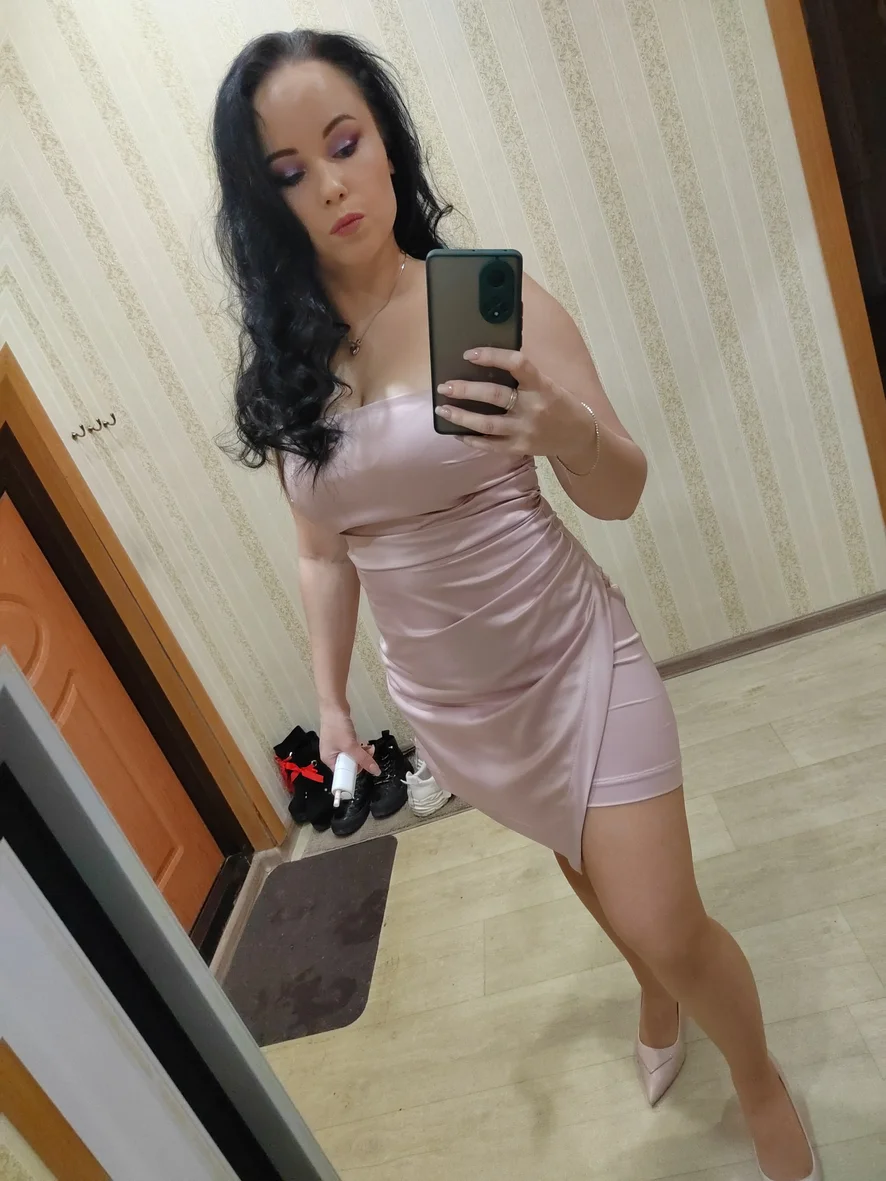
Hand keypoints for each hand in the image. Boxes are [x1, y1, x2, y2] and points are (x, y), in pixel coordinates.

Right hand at [319, 711, 380, 776]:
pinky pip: (352, 748)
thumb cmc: (337, 726)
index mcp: (329, 760)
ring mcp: (336, 746)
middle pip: (349, 765)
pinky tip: (363, 741)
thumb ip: (363, 759)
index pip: (343, 774)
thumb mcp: (350, 745)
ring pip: (353, 756)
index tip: (365, 765)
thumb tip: (376, 772)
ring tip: (368, 746)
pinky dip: (359, 746)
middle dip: (361, 759)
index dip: (355, 771)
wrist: (334, 705)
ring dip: (362, 752)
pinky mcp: (342, 739)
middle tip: (369, 752)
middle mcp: (331, 755)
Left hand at [434, 348, 595, 463]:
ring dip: (461, 417)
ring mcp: (526, 430)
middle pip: (495, 396)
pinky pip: (491, 445)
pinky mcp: (520, 448)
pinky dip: (471, 439)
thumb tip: (485, 363)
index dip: (492, 356)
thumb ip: (522, 376)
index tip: (469, 354)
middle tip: (444, 386)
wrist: (579, 436)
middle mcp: (533, 407)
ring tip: (442, 409)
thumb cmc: (558, 404)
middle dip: (466, 390)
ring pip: (487, 424)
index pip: (517, 363)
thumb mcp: (547, 384)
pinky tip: (456, 432)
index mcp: (542, 385)